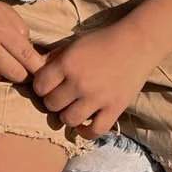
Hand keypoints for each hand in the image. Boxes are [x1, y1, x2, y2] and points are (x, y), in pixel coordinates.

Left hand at [31, 24, 153, 136]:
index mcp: (67, 64)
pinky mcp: (114, 108)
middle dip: (53, 100)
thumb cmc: (103, 40)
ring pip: (68, 119)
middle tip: (61, 96)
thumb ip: (54, 58)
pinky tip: (83, 123)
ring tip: (72, 107)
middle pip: (51, 104)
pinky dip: (86, 131)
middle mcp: (80, 83)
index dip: (41, 87)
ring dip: (66, 115)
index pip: (39, 87)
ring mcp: (97, 98)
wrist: (137, 43)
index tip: (48, 85)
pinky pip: (94, 130)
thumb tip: (34, 69)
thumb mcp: (74, 44)